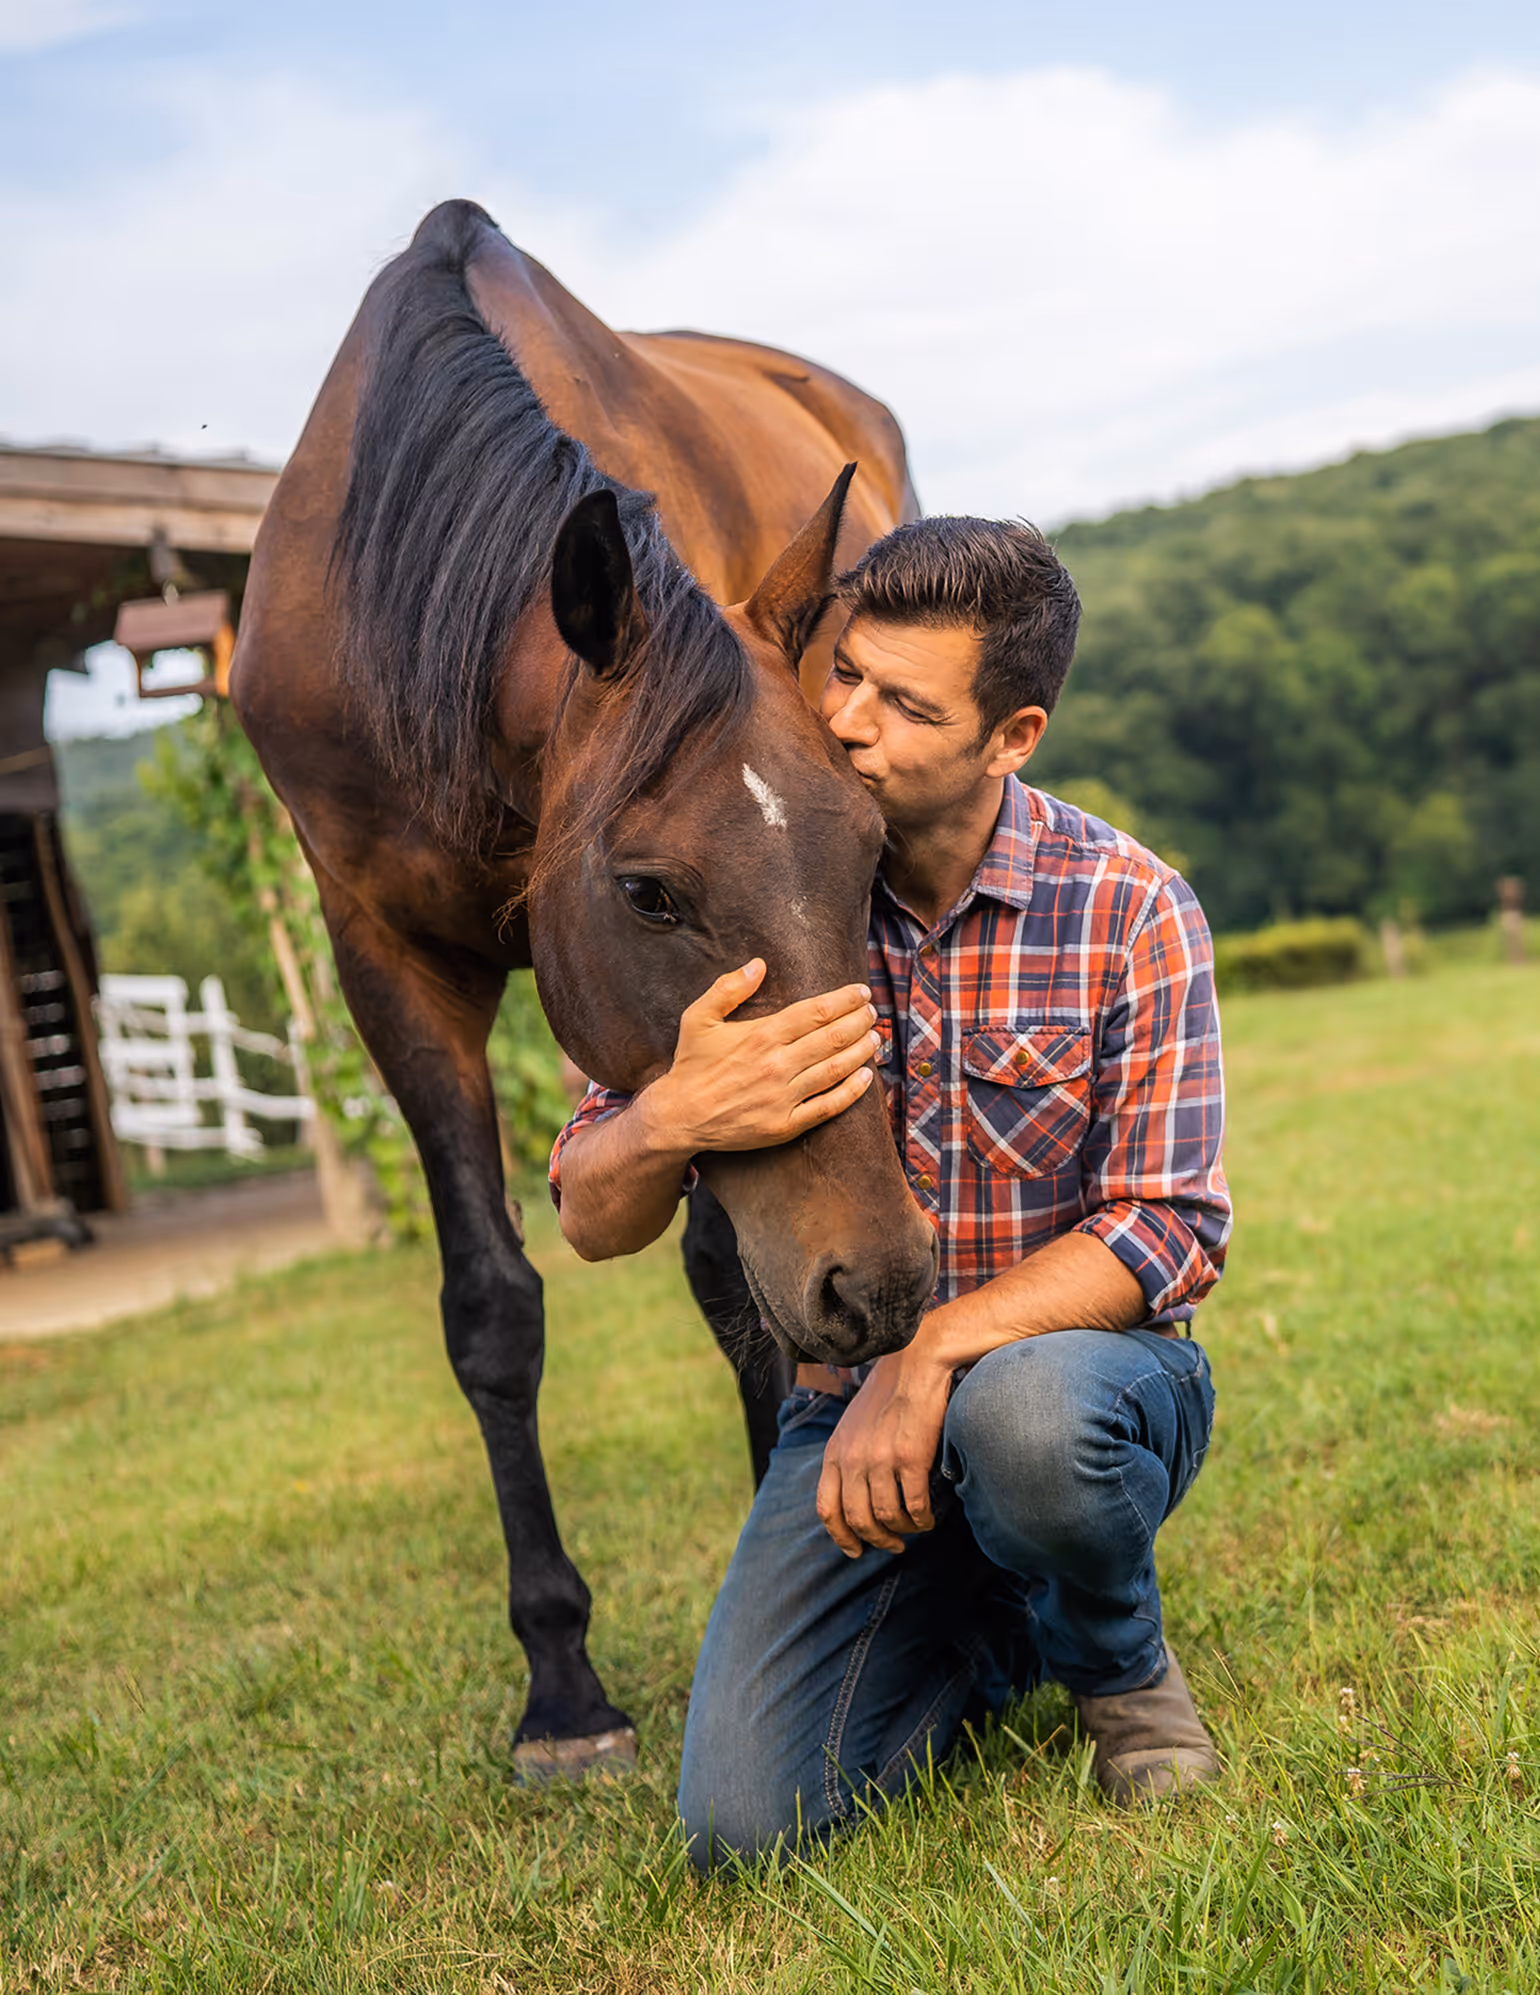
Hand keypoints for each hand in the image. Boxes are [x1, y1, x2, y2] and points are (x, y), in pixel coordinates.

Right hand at [638, 959, 878, 1156]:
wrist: (678, 1116)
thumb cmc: (691, 1064)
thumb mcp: (698, 1018)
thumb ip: (728, 988)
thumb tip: (758, 965)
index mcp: (761, 1035)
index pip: (816, 1012)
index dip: (845, 1000)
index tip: (862, 992)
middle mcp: (777, 1064)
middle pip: (833, 1037)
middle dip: (859, 1021)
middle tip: (872, 1013)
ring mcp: (783, 1097)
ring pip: (835, 1069)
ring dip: (861, 1051)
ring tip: (876, 1038)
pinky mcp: (785, 1124)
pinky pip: (827, 1107)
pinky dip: (852, 1091)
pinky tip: (866, 1077)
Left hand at [816, 1347, 952, 1556]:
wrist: (916, 1363)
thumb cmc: (887, 1392)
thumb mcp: (852, 1424)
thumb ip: (847, 1457)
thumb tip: (853, 1495)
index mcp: (835, 1451)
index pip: (827, 1508)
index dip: (840, 1536)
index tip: (855, 1550)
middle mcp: (853, 1458)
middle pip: (858, 1519)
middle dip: (877, 1540)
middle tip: (894, 1544)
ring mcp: (880, 1459)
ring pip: (887, 1517)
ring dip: (904, 1530)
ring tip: (915, 1528)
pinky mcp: (910, 1457)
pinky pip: (915, 1505)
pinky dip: (922, 1519)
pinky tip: (928, 1518)